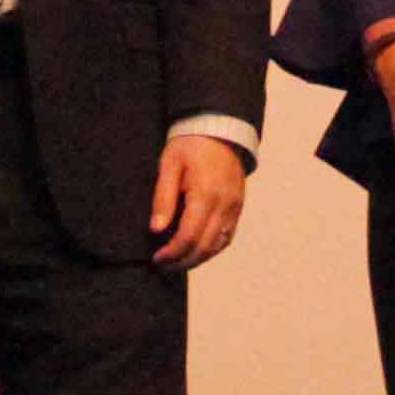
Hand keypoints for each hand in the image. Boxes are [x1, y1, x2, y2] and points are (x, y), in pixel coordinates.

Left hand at [147, 134, 246, 268]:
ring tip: (177, 262)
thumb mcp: (169, 165)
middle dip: (182, 261)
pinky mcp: (238, 207)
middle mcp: (224, 204)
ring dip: (197, 259)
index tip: (156, 257)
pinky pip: (227, 236)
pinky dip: (211, 249)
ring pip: (218, 245)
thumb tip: (157, 229)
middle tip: (163, 265)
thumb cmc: (191, 145)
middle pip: (205, 247)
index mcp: (205, 193)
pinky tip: (196, 251)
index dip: (172, 252)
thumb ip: (163, 198)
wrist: (220, 130)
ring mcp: (234, 207)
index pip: (189, 236)